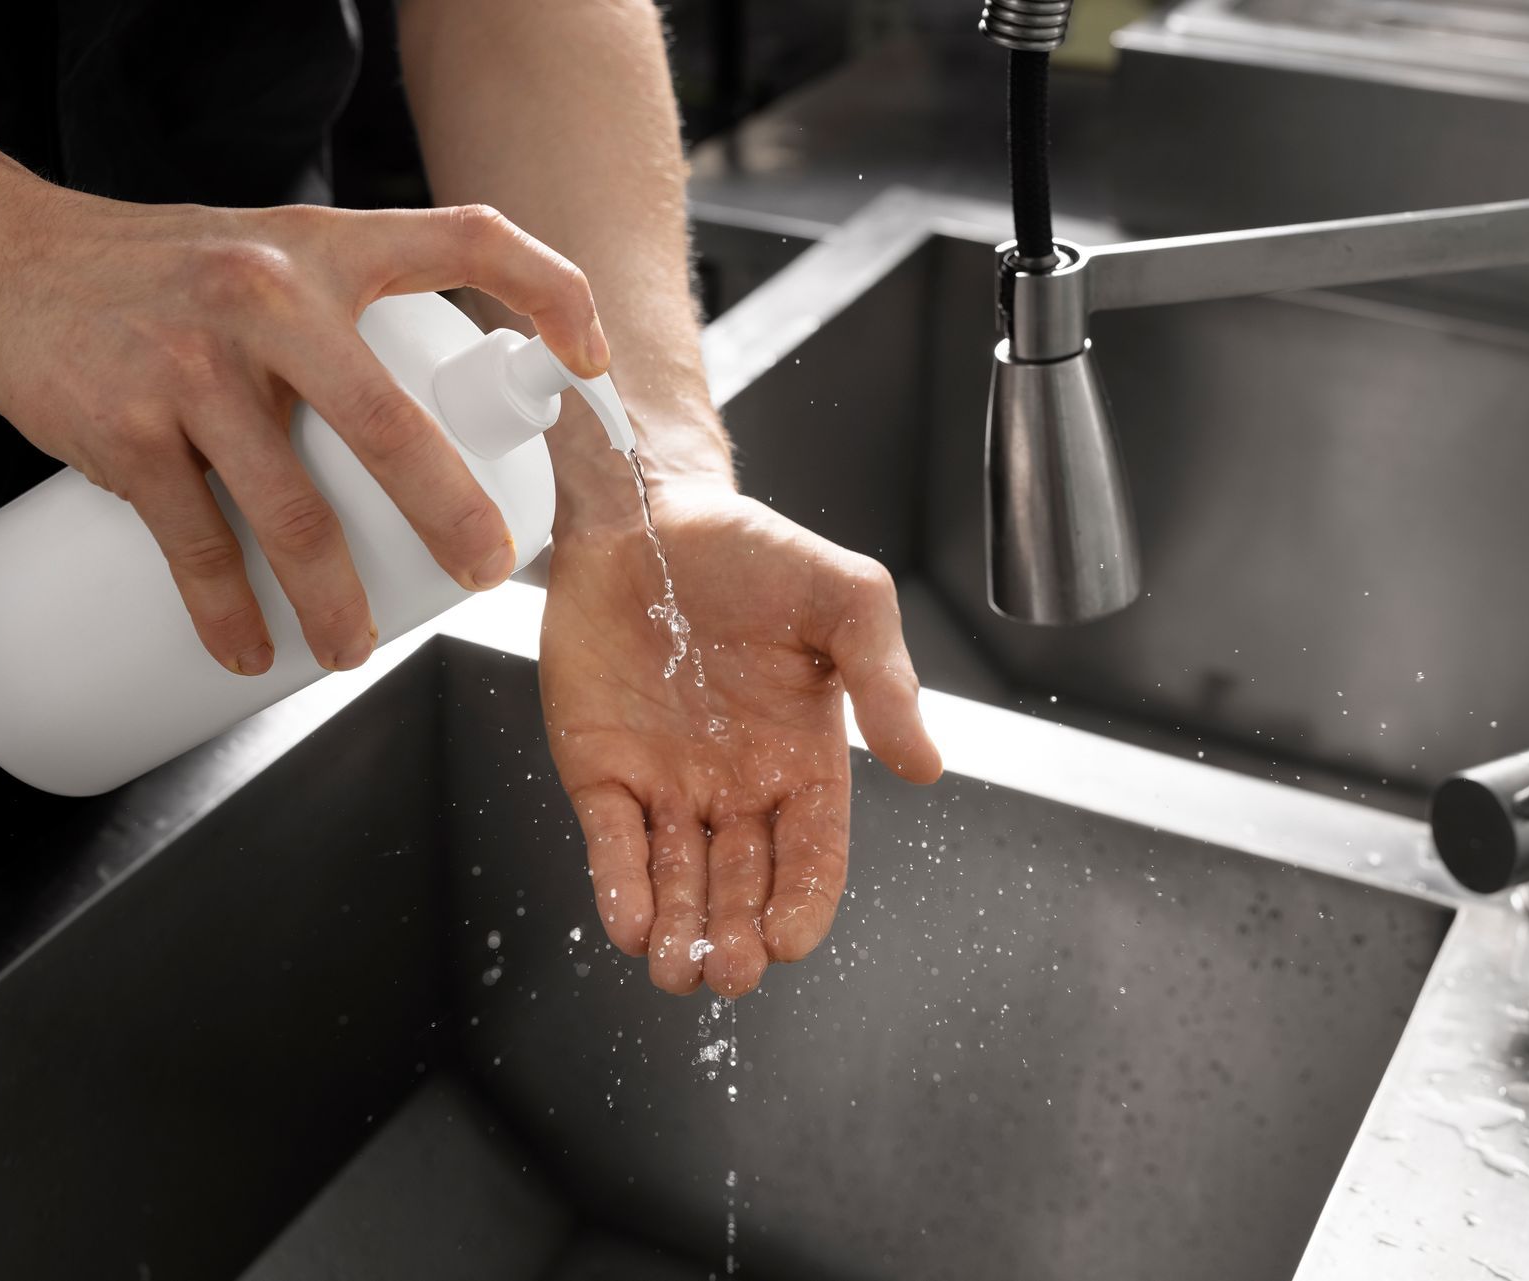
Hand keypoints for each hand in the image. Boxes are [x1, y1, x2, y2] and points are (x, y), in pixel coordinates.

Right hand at [0, 195, 607, 675]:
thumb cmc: (161, 277)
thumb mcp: (268, 257)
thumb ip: (346, 318)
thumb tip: (440, 432)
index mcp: (323, 248)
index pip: (467, 240)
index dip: (549, 291)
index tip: (587, 361)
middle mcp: (267, 296)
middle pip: (390, 422)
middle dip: (450, 514)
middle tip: (483, 576)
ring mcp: (192, 367)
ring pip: (291, 511)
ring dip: (332, 602)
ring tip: (354, 653)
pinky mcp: (121, 430)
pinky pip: (193, 544)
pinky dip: (226, 613)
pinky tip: (246, 654)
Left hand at [540, 481, 942, 997]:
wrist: (647, 512)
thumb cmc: (752, 551)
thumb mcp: (844, 597)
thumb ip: (885, 677)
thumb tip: (926, 765)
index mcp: (803, 756)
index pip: (813, 851)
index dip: (804, 900)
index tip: (789, 939)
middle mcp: (737, 783)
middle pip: (744, 883)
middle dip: (737, 934)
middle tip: (729, 969)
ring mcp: (667, 782)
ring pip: (678, 879)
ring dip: (680, 929)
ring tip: (678, 968)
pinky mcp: (602, 770)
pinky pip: (613, 844)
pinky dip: (620, 887)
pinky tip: (629, 924)